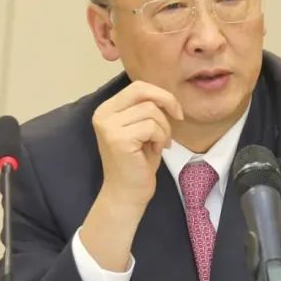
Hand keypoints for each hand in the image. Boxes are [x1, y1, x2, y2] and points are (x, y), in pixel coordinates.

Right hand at [80, 82, 182, 271]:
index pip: (137, 86)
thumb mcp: (142, 128)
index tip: (175, 111)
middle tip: (178, 119)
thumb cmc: (138, 163)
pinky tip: (154, 151)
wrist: (128, 194)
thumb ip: (147, 108)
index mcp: (107, 109)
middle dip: (166, 102)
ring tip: (158, 144)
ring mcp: (108, 126)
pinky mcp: (118, 139)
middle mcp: (103, 114)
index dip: (161, 94)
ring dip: (163, 128)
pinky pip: (151, 126)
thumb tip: (166, 94)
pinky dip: (159, 138)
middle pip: (142, 91)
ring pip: (151, 110)